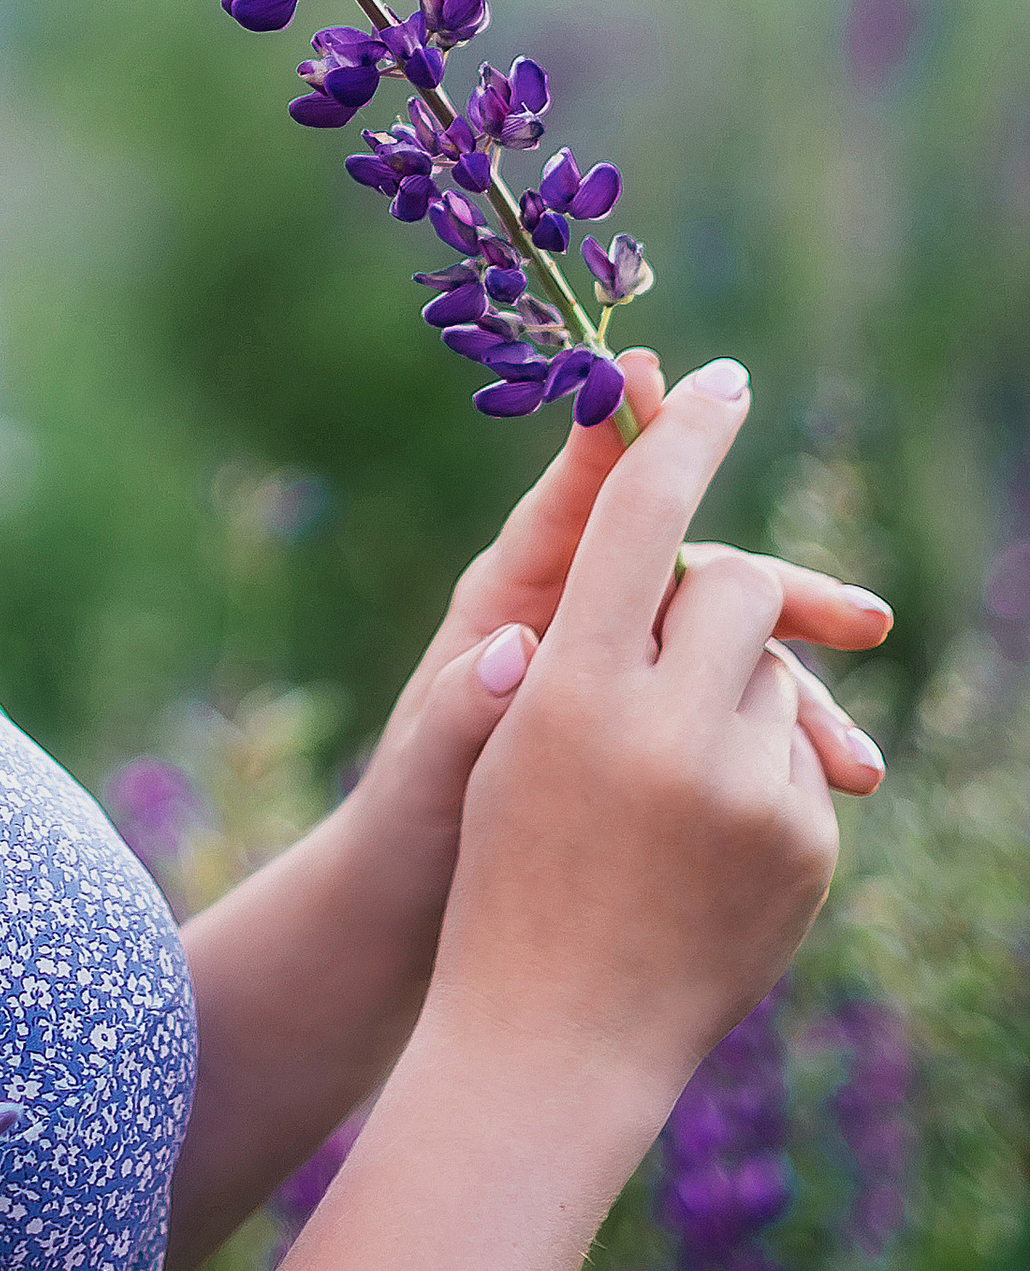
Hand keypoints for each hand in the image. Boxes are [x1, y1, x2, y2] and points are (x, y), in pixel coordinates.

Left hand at [336, 351, 890, 997]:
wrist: (417, 897)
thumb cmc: (409, 823)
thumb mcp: (424, 773)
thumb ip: (460, 710)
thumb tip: (513, 650)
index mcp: (511, 600)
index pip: (575, 505)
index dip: (613, 437)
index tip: (652, 374)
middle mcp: (577, 616)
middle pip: (690, 573)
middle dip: (776, 592)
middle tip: (862, 621)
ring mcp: (621, 669)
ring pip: (727, 644)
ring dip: (801, 682)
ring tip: (856, 759)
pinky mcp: (651, 722)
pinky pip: (732, 709)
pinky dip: (789, 738)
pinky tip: (843, 778)